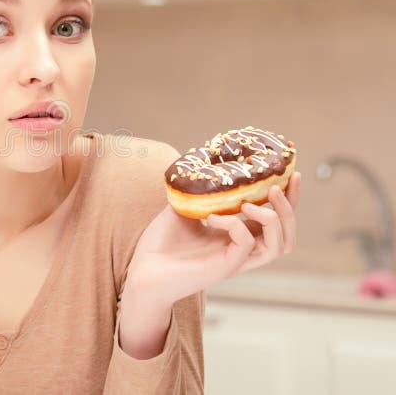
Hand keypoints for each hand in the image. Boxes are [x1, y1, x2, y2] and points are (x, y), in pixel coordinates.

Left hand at [124, 172, 301, 306]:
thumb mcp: (184, 207)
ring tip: (250, 202)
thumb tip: (207, 160)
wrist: (142, 271)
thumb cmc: (160, 244)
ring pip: (278, 247)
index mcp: (236, 238)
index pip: (274, 221)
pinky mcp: (224, 268)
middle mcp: (241, 251)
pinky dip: (235, 225)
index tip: (290, 174)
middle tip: (277, 186)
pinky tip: (213, 217)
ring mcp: (235, 262)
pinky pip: (245, 245)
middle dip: (289, 209)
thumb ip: (201, 190)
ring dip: (272, 219)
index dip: (287, 200)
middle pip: (287, 236)